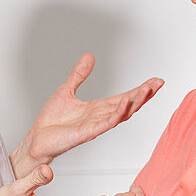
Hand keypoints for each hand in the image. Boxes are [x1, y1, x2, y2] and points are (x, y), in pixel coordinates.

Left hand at [10, 54, 163, 176]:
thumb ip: (79, 75)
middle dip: (144, 95)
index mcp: (98, 108)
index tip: (156, 80)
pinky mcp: (87, 133)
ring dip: (135, 103)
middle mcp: (100, 117)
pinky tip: (125, 102)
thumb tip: (89, 56)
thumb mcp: (67, 90)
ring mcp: (95, 126)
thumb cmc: (51, 121)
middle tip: (158, 84)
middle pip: (129, 105)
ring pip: (122, 114)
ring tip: (147, 91)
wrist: (37, 139)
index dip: (140, 89)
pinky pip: (106, 123)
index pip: (125, 97)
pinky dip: (117, 113)